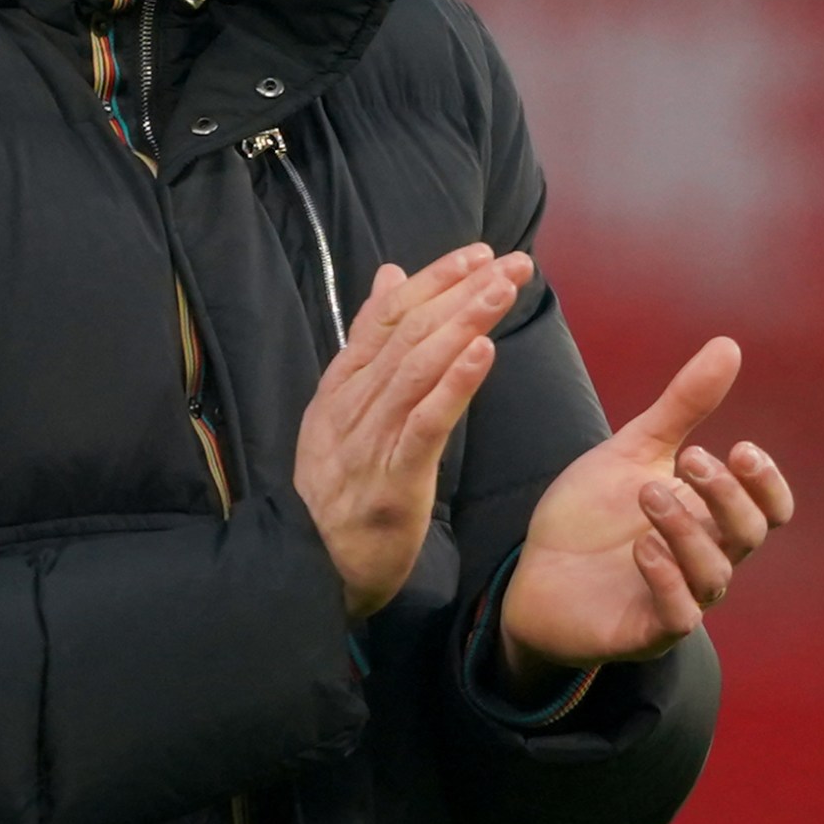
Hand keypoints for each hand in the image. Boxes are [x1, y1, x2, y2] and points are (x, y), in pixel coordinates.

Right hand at [294, 244, 532, 620]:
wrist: (311, 570)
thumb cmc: (340, 486)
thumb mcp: (346, 406)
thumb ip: (370, 342)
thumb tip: (388, 275)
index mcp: (343, 385)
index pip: (390, 316)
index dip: (435, 280)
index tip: (480, 253)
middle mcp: (353, 404)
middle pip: (411, 334)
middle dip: (464, 293)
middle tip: (512, 263)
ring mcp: (369, 441)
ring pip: (418, 370)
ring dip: (464, 324)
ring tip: (502, 291)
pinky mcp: (391, 481)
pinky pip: (423, 425)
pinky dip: (453, 386)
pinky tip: (482, 354)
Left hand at [498, 336, 794, 679]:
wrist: (531, 574)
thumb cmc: (591, 516)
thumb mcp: (635, 451)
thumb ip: (683, 406)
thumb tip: (728, 345)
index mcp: (711, 518)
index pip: (769, 509)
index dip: (766, 483)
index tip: (740, 447)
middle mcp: (705, 560)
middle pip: (749, 534)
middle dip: (727, 495)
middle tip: (690, 458)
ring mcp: (678, 599)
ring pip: (714, 574)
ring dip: (688, 530)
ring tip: (650, 494)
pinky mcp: (644, 632)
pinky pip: (677, 616)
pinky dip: (667, 579)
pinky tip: (641, 546)